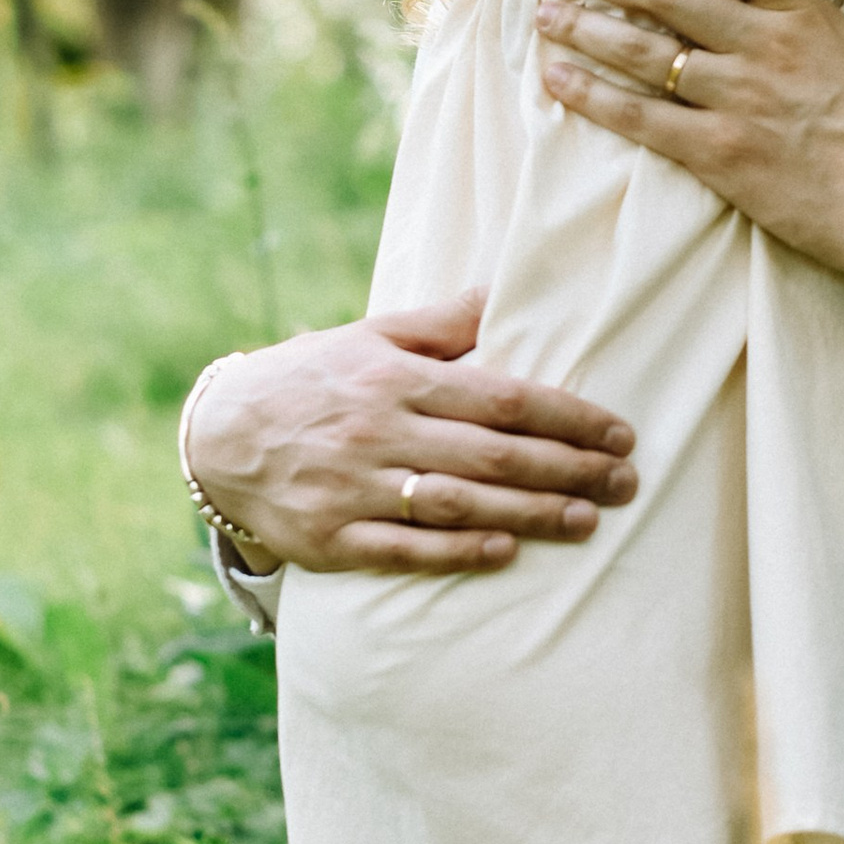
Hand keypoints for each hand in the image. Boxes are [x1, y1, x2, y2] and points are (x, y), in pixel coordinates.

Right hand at [186, 300, 637, 574]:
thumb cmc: (310, 380)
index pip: (501, 397)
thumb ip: (440, 323)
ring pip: (457, 504)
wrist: (217, 436)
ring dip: (529, 515)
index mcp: (395, 378)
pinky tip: (506, 553)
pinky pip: (404, 549)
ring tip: (588, 520)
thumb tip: (502, 290)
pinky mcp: (332, 538)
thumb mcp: (368, 337)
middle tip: (626, 481)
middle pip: (491, 454)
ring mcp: (354, 488)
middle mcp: (378, 432)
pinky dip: (458, 553)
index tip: (619, 430)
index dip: (568, 416)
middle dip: (567, 469)